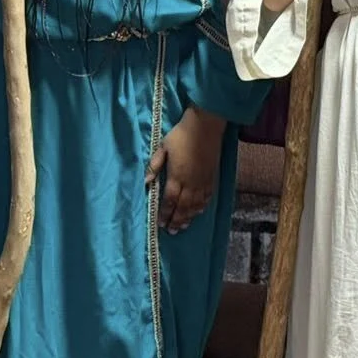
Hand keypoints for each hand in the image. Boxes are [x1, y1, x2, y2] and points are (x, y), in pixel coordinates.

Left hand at [149, 108, 226, 231]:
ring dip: (189, 217)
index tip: (160, 222)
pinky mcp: (212, 177)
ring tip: (183, 226)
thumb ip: (154, 165)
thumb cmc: (181, 134)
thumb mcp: (163, 147)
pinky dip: (202, 206)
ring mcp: (203, 181)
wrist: (206, 126)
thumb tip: (145, 182)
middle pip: (183, 207)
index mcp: (177, 176)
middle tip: (171, 231)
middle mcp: (191, 183)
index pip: (170, 200)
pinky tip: (199, 211)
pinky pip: (207, 197)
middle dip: (176, 220)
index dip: (165, 213)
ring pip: (196, 205)